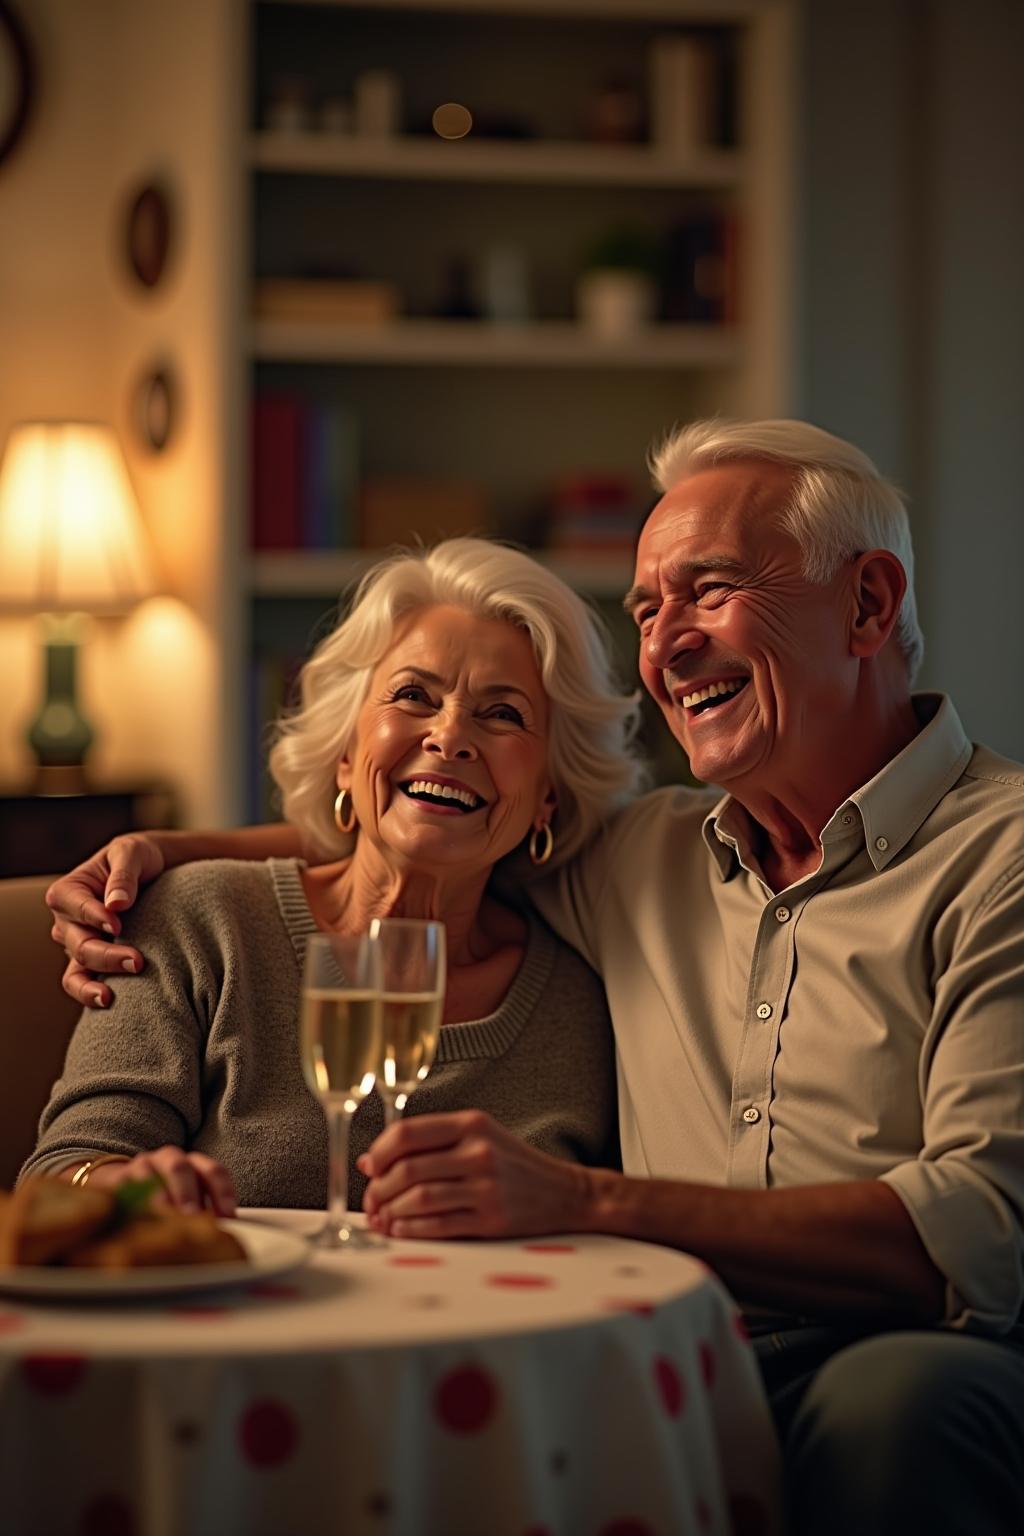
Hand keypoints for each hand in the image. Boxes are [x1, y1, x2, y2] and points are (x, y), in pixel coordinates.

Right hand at [45, 834, 166, 1007]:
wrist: (152, 874)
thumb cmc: (137, 859)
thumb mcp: (132, 852)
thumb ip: (124, 875)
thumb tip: (117, 904)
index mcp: (68, 891)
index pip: (75, 907)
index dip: (94, 916)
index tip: (117, 924)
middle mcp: (66, 921)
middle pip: (80, 944)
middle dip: (106, 954)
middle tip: (137, 961)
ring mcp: (77, 944)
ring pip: (79, 969)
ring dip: (96, 981)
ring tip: (112, 995)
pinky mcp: (92, 962)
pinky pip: (82, 983)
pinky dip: (90, 994)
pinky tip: (109, 1002)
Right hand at [84, 1147, 237, 1216]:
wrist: (121, 1185)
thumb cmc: (164, 1197)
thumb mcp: (186, 1202)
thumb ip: (203, 1214)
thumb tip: (220, 1238)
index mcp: (193, 1164)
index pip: (213, 1171)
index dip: (223, 1192)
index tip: (228, 1217)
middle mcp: (169, 1159)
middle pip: (181, 1168)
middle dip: (187, 1192)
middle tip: (191, 1215)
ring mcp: (142, 1165)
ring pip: (149, 1173)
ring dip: (157, 1195)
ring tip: (162, 1215)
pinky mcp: (117, 1178)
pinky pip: (122, 1186)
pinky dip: (129, 1200)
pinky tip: (135, 1219)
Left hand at [359, 1109, 592, 1240]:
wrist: (566, 1193)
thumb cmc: (513, 1163)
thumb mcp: (479, 1135)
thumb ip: (431, 1142)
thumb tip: (372, 1161)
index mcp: (471, 1124)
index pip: (408, 1133)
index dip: (379, 1152)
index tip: (371, 1167)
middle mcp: (479, 1151)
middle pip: (408, 1169)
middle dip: (379, 1189)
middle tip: (371, 1201)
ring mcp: (486, 1186)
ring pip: (418, 1199)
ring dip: (391, 1212)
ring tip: (383, 1217)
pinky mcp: (492, 1219)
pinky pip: (439, 1225)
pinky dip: (411, 1230)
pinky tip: (401, 1230)